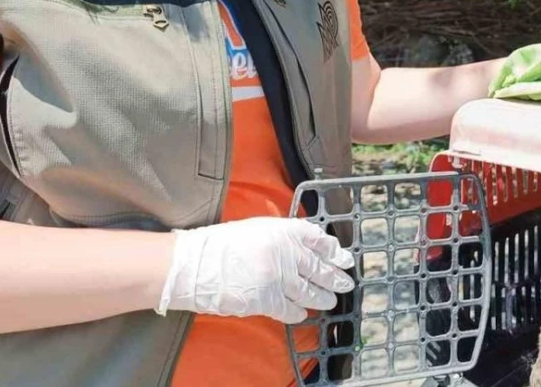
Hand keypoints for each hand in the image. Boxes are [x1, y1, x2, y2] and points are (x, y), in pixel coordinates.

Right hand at [155, 217, 355, 323]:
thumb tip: (307, 247)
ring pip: (310, 291)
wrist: (194, 265)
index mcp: (283, 230)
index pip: (319, 239)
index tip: (343, 257)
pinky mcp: (267, 300)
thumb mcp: (257, 228)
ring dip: (323, 297)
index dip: (334, 250)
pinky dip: (299, 312)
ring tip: (331, 300)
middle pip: (319, 267)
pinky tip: (303, 312)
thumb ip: (284, 236)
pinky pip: (291, 309)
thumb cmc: (220, 244)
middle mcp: (286, 252)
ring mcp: (278, 277)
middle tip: (347, 282)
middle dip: (336, 277)